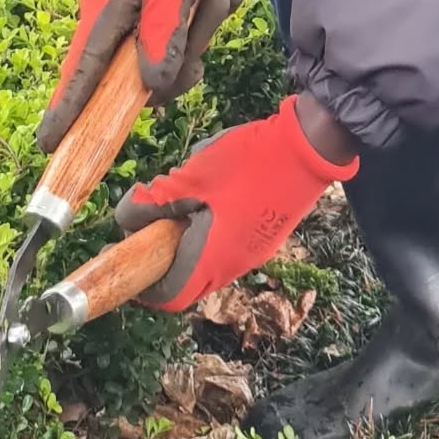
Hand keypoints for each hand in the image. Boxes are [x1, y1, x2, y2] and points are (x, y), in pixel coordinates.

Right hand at [37, 0, 243, 152]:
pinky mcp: (158, 11)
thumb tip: (151, 90)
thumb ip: (163, 33)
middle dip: (183, 56)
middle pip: (142, 76)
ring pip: (170, 57)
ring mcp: (136, 18)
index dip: (67, 112)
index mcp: (105, 15)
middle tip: (205, 9)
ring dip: (202, 28)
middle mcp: (114, 24)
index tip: (50, 147)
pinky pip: (186, 35)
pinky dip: (208, 14)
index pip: (82, 75)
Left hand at [113, 96, 359, 309]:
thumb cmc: (251, 162)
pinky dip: (210, 218)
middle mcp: (235, 263)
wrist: (312, 144)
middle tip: (155, 213)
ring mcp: (254, 248)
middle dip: (166, 246)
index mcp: (214, 258)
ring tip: (188, 186)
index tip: (129, 252)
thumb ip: (156, 200)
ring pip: (206, 252)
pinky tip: (214, 182)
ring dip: (188, 227)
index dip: (144, 280)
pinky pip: (225, 236)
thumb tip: (126, 219)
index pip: (170, 294)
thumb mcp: (194, 174)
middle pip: (187, 274)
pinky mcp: (264, 231)